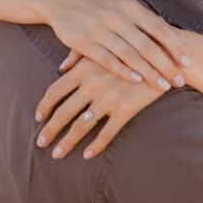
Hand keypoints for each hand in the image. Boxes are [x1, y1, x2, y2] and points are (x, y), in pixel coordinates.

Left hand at [35, 56, 163, 159]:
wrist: (165, 56)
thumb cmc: (132, 49)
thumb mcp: (104, 46)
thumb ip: (79, 56)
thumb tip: (60, 67)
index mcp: (84, 69)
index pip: (55, 90)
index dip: (44, 106)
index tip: (37, 118)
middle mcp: (92, 84)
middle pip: (63, 112)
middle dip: (50, 130)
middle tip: (40, 143)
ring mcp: (109, 97)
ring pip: (81, 126)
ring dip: (67, 142)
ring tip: (57, 154)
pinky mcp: (126, 108)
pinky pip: (107, 132)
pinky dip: (96, 146)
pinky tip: (87, 155)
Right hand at [46, 0, 189, 88]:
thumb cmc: (98, 4)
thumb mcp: (122, 4)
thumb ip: (143, 20)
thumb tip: (171, 35)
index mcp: (130, 7)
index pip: (158, 27)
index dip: (175, 45)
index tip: (189, 62)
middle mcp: (118, 17)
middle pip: (147, 44)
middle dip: (166, 64)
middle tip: (180, 80)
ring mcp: (100, 29)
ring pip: (129, 54)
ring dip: (148, 71)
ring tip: (163, 86)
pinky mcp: (83, 41)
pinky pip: (106, 58)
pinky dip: (122, 70)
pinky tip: (136, 81)